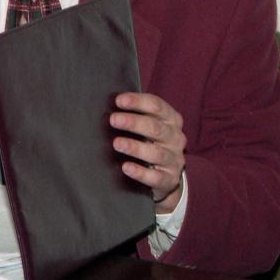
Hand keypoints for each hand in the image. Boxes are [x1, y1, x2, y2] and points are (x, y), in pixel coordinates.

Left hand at [111, 92, 186, 212]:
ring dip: (135, 147)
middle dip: (134, 122)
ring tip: (117, 144)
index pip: (157, 106)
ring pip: (156, 153)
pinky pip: (155, 177)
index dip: (138, 102)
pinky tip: (126, 167)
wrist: (164, 174)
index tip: (118, 100)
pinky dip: (140, 172)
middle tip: (113, 120)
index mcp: (171, 120)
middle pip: (155, 128)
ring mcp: (174, 160)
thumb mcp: (147, 125)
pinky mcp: (169, 179)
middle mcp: (175, 138)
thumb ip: (133, 114)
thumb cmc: (149, 141)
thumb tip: (104, 103)